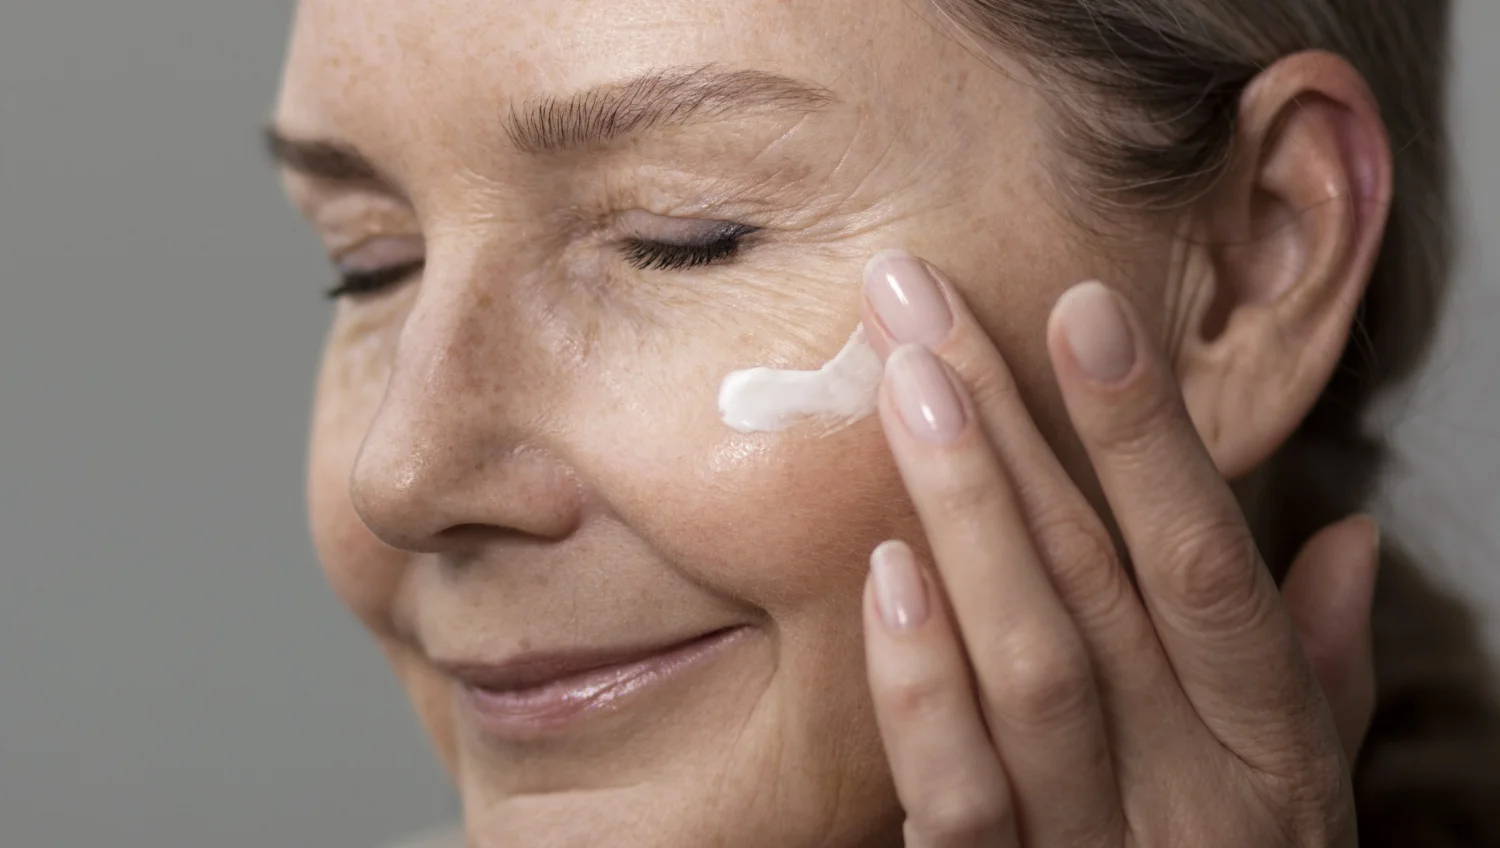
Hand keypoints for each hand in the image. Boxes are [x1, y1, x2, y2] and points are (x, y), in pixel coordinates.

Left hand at [858, 251, 1379, 846]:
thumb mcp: (1305, 798)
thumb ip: (1315, 673)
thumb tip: (1343, 538)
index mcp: (1270, 742)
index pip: (1206, 558)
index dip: (1148, 432)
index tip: (1084, 310)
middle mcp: (1198, 786)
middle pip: (1096, 577)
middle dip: (1009, 427)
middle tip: (924, 303)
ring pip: (1033, 660)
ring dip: (966, 514)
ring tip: (907, 388)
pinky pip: (961, 794)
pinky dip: (922, 684)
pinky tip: (886, 573)